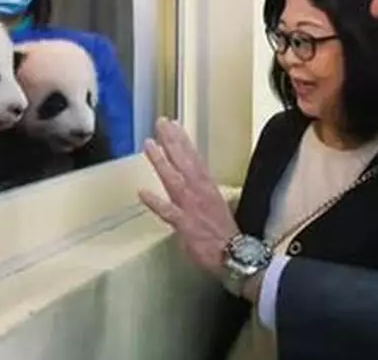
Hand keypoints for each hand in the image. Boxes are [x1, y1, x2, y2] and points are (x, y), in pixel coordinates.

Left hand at [138, 118, 240, 279]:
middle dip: (171, 141)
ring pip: (174, 179)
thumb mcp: (214, 204)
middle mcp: (199, 192)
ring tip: (148, 144)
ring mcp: (192, 207)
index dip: (182, 140)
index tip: (173, 124)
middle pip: (184, 161)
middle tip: (161, 122)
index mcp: (207, 186)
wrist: (235, 256)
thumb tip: (190, 180)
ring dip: (161, 161)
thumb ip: (200, 191)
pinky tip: (142, 192)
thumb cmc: (223, 233)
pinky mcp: (186, 224)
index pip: (193, 158)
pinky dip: (156, 202)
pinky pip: (168, 212)